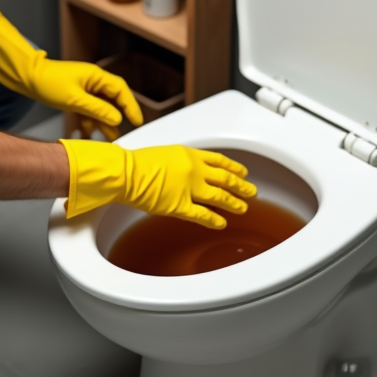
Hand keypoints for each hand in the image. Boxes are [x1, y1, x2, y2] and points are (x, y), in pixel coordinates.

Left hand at [0, 12, 142, 131]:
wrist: (28, 78)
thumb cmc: (49, 83)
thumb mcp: (75, 100)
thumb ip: (97, 109)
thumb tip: (117, 118)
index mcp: (96, 76)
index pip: (121, 90)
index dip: (131, 106)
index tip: (137, 120)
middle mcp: (94, 81)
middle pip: (113, 98)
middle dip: (120, 115)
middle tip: (127, 130)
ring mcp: (85, 88)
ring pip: (102, 105)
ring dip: (105, 121)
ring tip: (110, 137)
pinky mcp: (77, 95)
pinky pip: (90, 108)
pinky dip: (92, 119)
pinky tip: (92, 132)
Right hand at [60, 139, 255, 228]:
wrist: (125, 172)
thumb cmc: (136, 162)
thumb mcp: (163, 153)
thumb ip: (177, 161)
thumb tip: (180, 169)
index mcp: (189, 154)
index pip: (219, 160)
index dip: (233, 167)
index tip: (242, 172)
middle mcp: (194, 170)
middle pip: (225, 178)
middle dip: (240, 185)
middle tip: (251, 191)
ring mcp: (190, 189)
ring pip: (220, 197)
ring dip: (234, 203)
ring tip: (243, 207)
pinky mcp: (181, 206)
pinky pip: (203, 215)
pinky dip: (214, 220)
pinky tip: (222, 223)